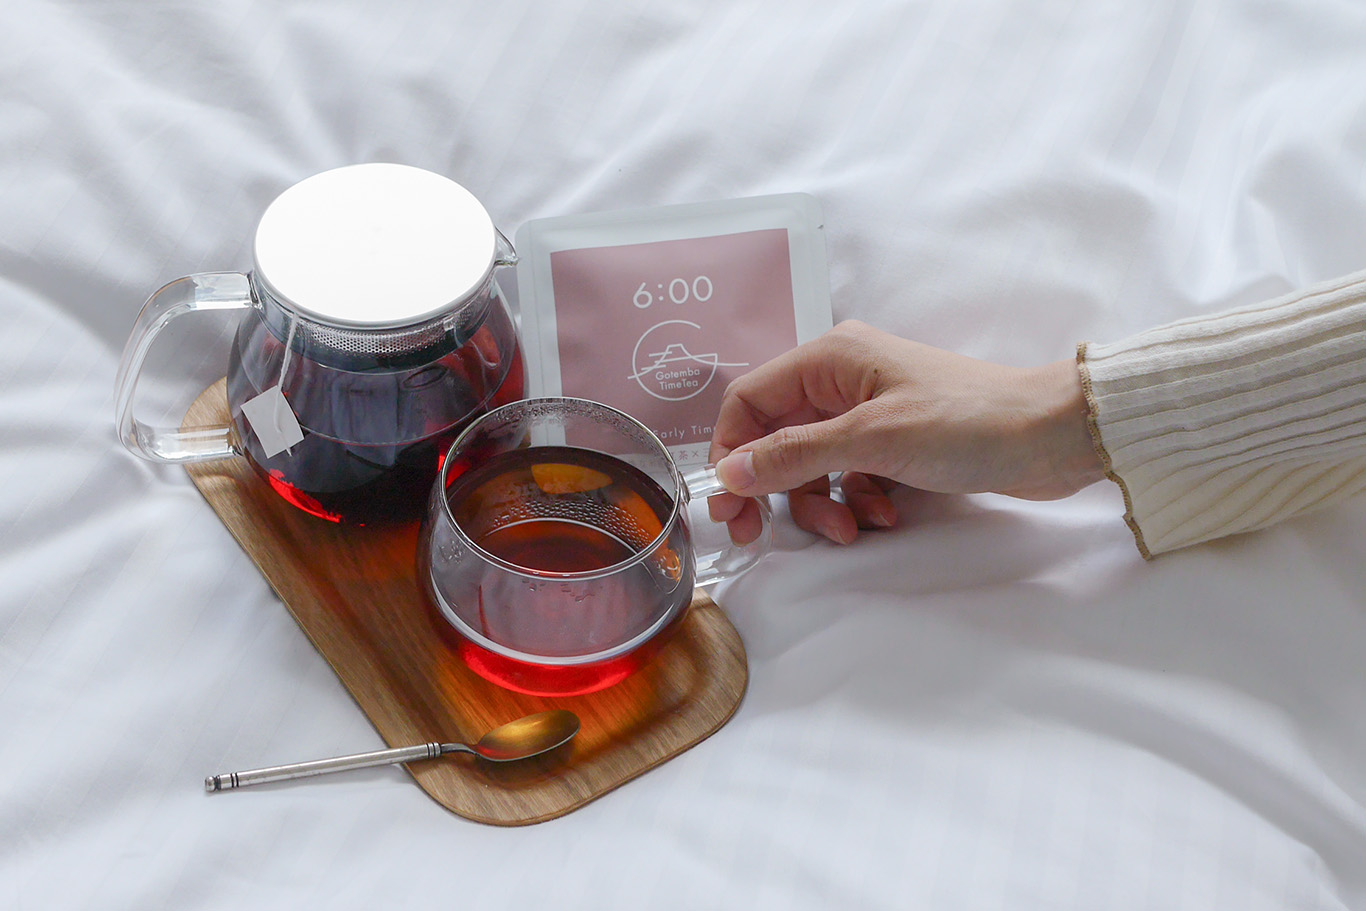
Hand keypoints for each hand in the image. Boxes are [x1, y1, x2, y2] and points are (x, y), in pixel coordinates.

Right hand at [707, 320, 1104, 544]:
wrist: (1054, 437)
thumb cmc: (967, 423)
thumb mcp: (872, 439)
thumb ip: (795, 455)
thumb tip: (730, 472)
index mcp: (830, 359)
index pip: (750, 401)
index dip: (731, 452)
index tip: (729, 505)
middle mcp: (843, 381)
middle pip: (776, 438)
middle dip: (773, 488)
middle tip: (758, 535)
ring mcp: (871, 413)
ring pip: (812, 466)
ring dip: (821, 503)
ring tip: (850, 531)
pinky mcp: (896, 443)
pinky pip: (850, 477)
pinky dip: (857, 502)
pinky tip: (883, 518)